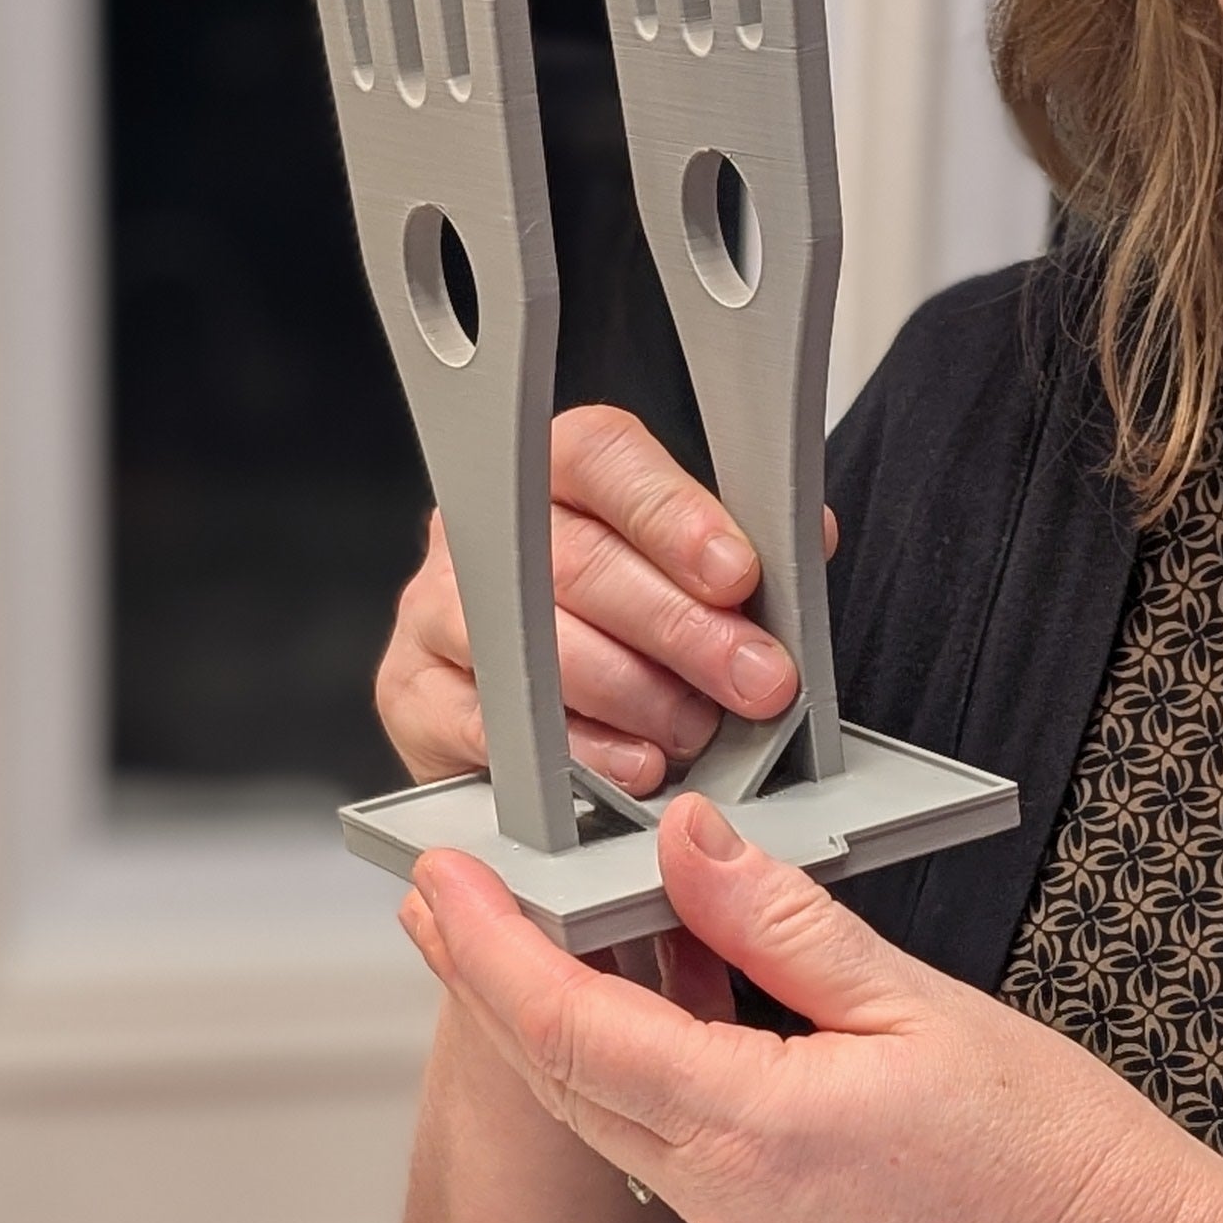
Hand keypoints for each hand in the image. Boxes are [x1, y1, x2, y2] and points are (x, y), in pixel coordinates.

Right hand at [377, 405, 837, 802]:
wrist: (524, 713)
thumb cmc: (616, 631)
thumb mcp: (684, 574)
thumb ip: (739, 553)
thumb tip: (807, 538)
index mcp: (551, 475)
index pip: (601, 459)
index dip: (672, 514)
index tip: (736, 572)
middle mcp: (482, 532)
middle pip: (577, 563)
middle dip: (681, 628)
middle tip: (753, 677)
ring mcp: (438, 612)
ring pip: (539, 648)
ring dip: (637, 696)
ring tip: (697, 729)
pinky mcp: (414, 698)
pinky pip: (496, 727)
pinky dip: (579, 752)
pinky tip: (634, 763)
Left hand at [400, 798, 1222, 1222]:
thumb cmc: (1058, 1151)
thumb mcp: (920, 1002)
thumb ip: (781, 923)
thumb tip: (684, 842)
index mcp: (756, 1130)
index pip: (568, 1029)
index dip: (488, 949)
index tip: (442, 879)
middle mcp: (730, 1205)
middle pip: (565, 1083)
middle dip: (490, 985)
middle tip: (442, 898)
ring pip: (618, 1123)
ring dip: (575, 1030)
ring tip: (553, 933)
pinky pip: (680, 1159)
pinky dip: (654, 1078)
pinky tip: (680, 1013)